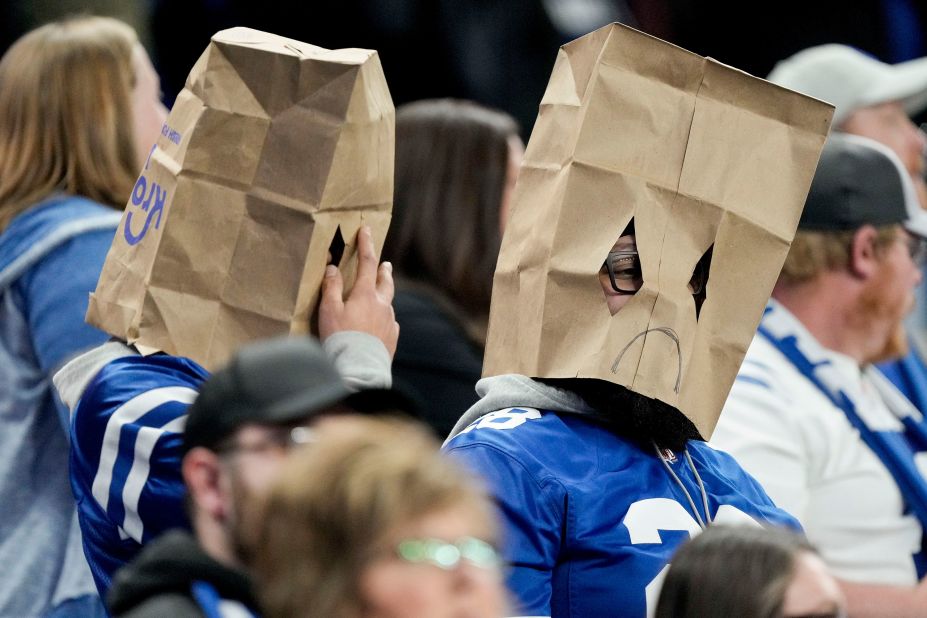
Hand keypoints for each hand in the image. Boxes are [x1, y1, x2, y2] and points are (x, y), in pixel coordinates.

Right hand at [319, 226, 398, 356]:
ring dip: (384, 296)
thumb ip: (331, 288)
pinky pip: (390, 324)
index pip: (368, 263)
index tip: (366, 230)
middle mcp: (383, 305)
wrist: (359, 369)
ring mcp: (390, 322)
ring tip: (380, 295)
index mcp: (366, 294)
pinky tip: (380, 324)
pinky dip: (384, 319)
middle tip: (386, 264)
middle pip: (386, 282)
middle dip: (384, 271)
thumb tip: (332, 268)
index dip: (366, 245)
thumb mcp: (329, 310)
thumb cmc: (340, 339)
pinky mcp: (392, 339)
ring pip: (388, 303)